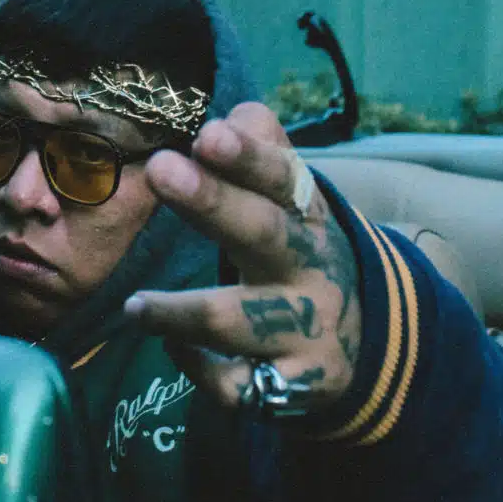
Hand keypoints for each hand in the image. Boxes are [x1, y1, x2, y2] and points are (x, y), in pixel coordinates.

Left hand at [124, 103, 360, 411]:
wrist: (368, 347)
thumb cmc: (299, 256)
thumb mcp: (295, 205)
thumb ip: (263, 154)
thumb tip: (232, 115)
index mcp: (308, 218)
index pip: (282, 179)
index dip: (248, 157)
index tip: (208, 134)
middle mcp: (309, 270)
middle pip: (263, 234)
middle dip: (213, 203)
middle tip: (162, 170)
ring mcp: (301, 332)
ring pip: (238, 321)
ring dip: (183, 312)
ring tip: (134, 306)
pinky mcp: (288, 385)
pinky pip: (236, 385)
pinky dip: (199, 369)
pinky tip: (172, 348)